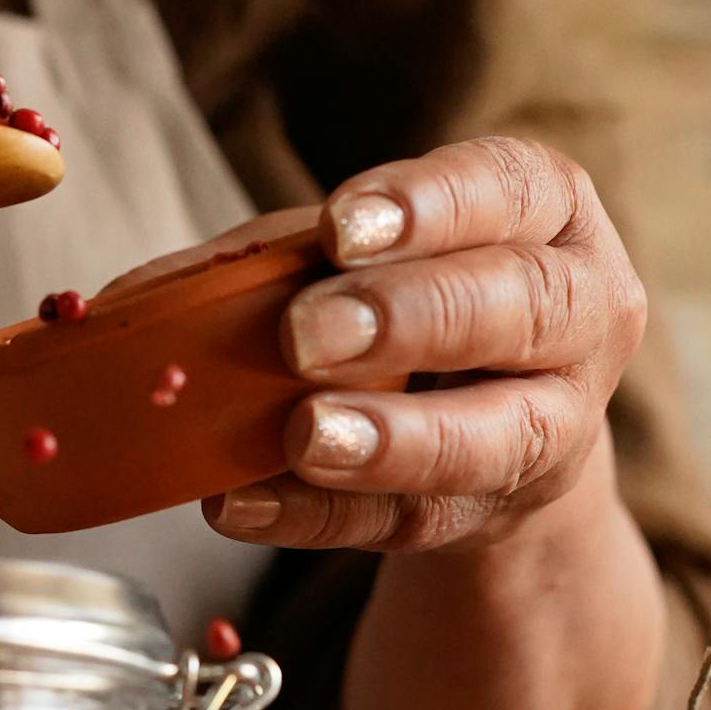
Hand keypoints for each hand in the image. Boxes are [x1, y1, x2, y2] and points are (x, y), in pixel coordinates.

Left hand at [204, 137, 646, 553]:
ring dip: (389, 438)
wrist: (496, 430)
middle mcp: (581, 315)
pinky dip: (319, 515)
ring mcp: (555, 425)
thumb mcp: (375, 258)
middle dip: (406, 317)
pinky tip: (244, 503)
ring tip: (305, 435)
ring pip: (490, 436)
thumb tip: (129, 300)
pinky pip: (409, 519)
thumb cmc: (421, 306)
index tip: (340, 227)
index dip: (428, 207)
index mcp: (549, 215)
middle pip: (516, 309)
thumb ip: (276, 260)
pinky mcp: (494, 512)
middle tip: (304, 335)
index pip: (508, 190)